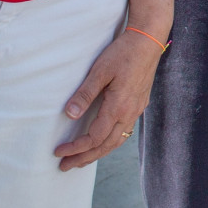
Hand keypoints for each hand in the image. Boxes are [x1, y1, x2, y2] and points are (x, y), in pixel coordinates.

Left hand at [54, 28, 166, 170]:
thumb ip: (85, 94)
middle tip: (65, 166)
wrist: (149, 40)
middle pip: (106, 146)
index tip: (59, 152)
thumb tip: (70, 115)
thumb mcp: (100, 71)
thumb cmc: (123, 53)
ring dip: (98, 153)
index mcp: (118, 107)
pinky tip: (102, 141)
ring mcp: (136, 110)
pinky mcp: (139, 104)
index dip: (76, 148)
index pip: (94, 138)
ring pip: (117, 141)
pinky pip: (124, 132)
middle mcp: (129, 113)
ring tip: (81, 160)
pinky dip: (109, 142)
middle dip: (85, 158)